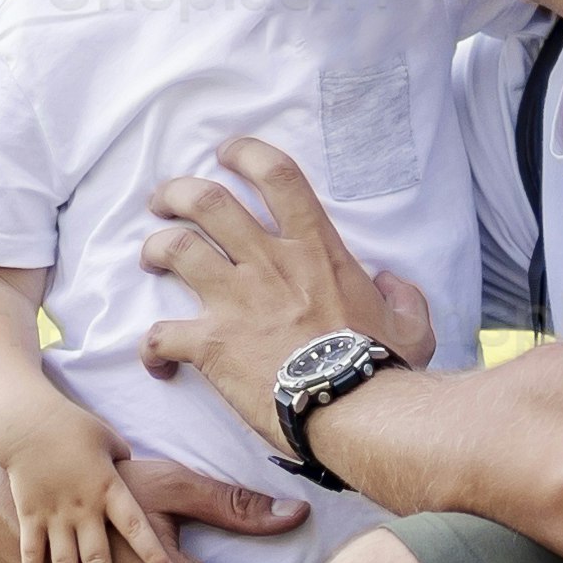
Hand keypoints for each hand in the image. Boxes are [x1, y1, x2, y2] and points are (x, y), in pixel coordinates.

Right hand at [0, 412, 170, 562]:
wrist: (25, 421)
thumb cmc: (77, 429)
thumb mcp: (114, 442)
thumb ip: (134, 472)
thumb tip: (160, 493)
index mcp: (109, 487)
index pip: (134, 525)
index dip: (152, 551)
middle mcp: (82, 506)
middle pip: (97, 558)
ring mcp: (52, 514)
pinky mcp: (29, 516)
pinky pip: (33, 552)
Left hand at [139, 133, 431, 441]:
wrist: (352, 409)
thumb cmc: (381, 368)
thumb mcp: (412, 326)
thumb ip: (403, 298)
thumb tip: (393, 284)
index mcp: (315, 250)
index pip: (277, 176)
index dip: (245, 154)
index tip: (226, 153)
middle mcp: (269, 263)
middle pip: (208, 201)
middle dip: (177, 193)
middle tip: (164, 201)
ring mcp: (236, 300)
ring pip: (176, 248)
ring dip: (155, 249)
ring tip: (151, 258)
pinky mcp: (211, 343)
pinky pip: (161, 335)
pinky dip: (152, 347)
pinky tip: (158, 361)